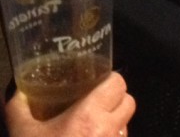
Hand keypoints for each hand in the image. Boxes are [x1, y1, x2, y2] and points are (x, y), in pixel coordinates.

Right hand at [4, 71, 134, 136]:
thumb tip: (20, 93)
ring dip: (115, 124)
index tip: (96, 84)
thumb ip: (19, 109)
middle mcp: (109, 130)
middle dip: (115, 101)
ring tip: (92, 129)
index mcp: (89, 115)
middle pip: (129, 103)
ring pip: (126, 126)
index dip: (109, 81)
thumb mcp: (22, 134)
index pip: (118, 84)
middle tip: (96, 105)